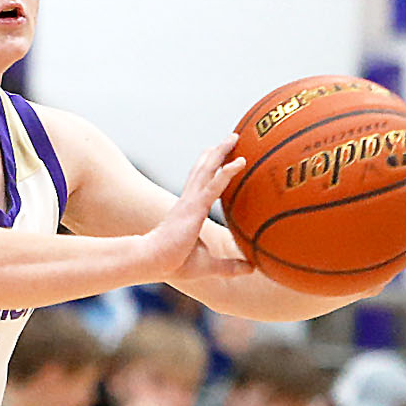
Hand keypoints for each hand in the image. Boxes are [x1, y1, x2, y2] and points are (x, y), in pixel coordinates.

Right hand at [145, 135, 249, 280]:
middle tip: (230, 138)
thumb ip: (230, 266)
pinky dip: (227, 172)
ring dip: (220, 152)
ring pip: (207, 170)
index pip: (201, 184)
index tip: (221, 157)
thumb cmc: (175, 264)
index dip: (211, 169)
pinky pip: (214, 185)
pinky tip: (240, 161)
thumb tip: (252, 268)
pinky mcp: (194, 207)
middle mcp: (189, 201)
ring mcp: (191, 202)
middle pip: (203, 169)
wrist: (154, 262)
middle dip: (216, 153)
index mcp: (189, 211)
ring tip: (233, 137)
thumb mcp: (209, 265)